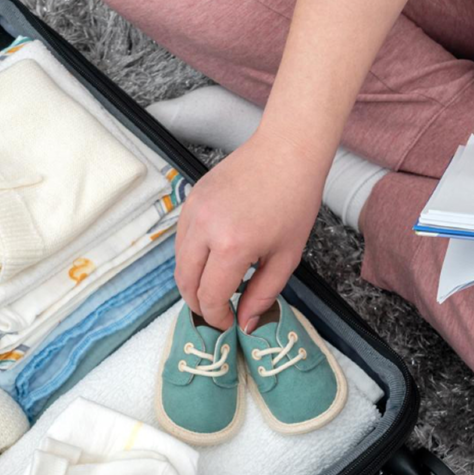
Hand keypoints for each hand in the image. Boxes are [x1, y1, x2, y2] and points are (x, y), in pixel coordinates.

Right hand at [174, 130, 323, 331]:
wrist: (286, 152)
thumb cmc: (294, 201)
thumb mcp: (286, 257)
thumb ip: (262, 294)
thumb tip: (245, 322)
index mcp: (232, 246)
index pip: (209, 296)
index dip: (217, 317)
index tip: (228, 322)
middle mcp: (205, 229)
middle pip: (185, 283)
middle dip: (199, 304)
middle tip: (217, 312)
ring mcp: (193, 211)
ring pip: (179, 262)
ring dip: (193, 282)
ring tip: (215, 287)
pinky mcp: (190, 199)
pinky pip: (181, 239)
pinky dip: (191, 257)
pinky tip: (213, 260)